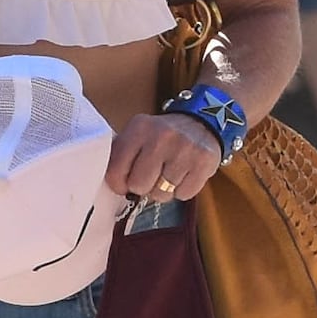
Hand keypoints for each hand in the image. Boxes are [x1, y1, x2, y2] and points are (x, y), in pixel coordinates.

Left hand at [99, 112, 227, 207]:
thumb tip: (112, 185)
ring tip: (168, 175)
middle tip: (152, 177)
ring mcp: (185, 149)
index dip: (119, 184)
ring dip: (164, 191)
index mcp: (139, 128)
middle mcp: (162, 136)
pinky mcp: (204, 161)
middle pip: (139, 185)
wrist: (201, 122)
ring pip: (162, 193)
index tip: (126, 182)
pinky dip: (183, 190)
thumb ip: (120, 156)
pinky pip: (184, 195)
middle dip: (144, 187)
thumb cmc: (162, 137)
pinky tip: (184, 175)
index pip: (116, 171)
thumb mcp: (137, 136)